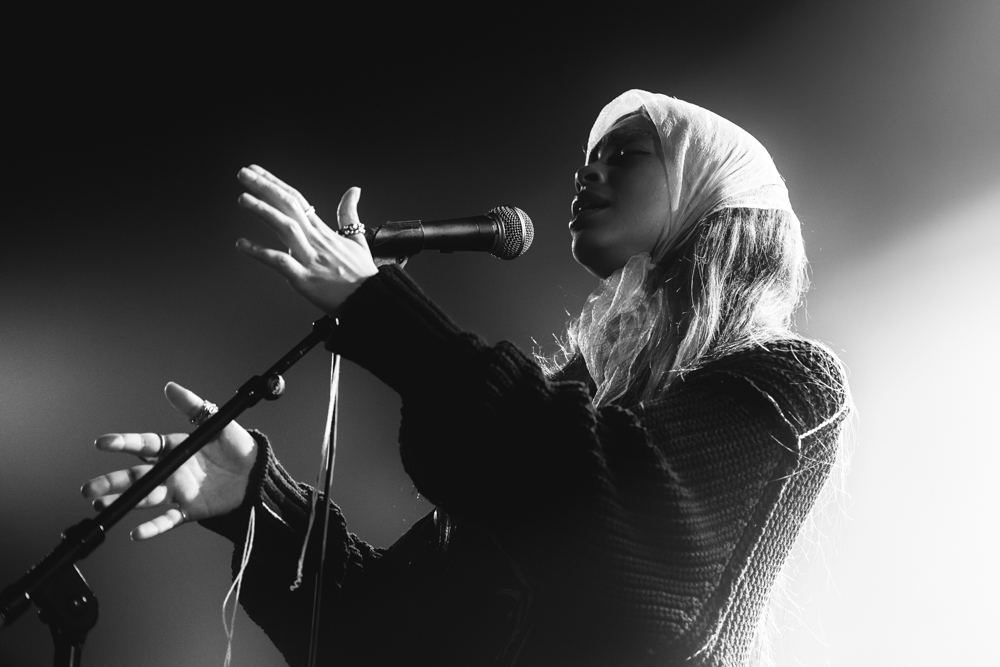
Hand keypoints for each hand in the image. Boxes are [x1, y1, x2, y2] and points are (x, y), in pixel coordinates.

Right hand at [81, 382, 257, 539]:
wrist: (258, 475)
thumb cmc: (238, 447)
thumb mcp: (218, 423)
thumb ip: (194, 406)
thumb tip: (171, 387)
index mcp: (175, 448)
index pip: (144, 445)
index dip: (124, 443)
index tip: (102, 443)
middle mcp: (171, 470)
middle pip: (137, 476)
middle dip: (112, 482)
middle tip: (89, 488)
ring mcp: (178, 491)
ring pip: (146, 498)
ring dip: (124, 502)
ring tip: (102, 505)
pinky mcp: (189, 510)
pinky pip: (168, 520)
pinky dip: (153, 527)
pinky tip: (137, 533)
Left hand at [235, 165, 378, 314]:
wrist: (371, 299)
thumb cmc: (363, 275)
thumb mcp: (359, 239)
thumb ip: (349, 214)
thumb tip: (354, 190)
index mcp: (324, 231)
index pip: (296, 199)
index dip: (275, 183)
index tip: (256, 171)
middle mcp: (315, 240)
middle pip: (289, 206)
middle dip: (265, 188)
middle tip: (244, 174)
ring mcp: (309, 259)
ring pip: (286, 227)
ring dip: (264, 211)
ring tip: (243, 198)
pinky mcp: (304, 279)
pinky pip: (280, 262)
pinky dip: (260, 252)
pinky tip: (242, 245)